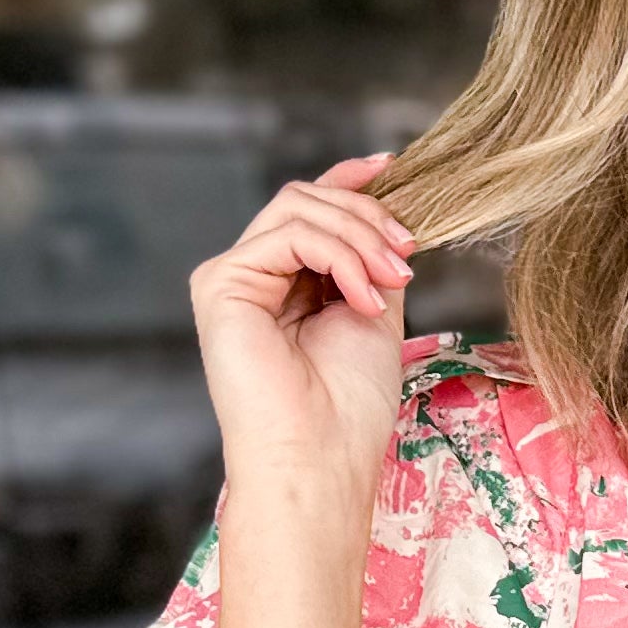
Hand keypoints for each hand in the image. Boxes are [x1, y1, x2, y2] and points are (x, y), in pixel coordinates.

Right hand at [186, 152, 416, 501]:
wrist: (321, 460)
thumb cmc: (348, 408)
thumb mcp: (375, 315)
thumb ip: (370, 262)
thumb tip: (389, 217)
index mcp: (285, 285)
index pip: (311, 210)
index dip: (350, 181)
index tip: (393, 167)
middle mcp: (252, 277)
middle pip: (307, 200)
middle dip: (368, 218)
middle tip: (407, 258)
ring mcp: (232, 278)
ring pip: (298, 207)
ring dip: (360, 237)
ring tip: (392, 281)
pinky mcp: (220, 284)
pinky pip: (288, 235)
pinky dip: (339, 256)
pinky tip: (362, 298)